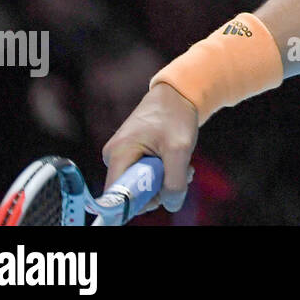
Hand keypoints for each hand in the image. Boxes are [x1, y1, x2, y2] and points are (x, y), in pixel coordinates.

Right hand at [102, 83, 198, 213]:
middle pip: (132, 191)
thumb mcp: (180, 149)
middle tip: (183, 175)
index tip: (162, 195)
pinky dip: (164, 173)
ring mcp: (122, 155)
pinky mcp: (132, 155)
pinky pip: (145, 175)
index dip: (140, 202)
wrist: (178, 94)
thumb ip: (175, 180)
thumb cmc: (176, 116)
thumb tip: (171, 204)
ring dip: (165, 180)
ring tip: (185, 165)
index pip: (118, 195)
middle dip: (159, 189)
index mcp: (118, 154)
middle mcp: (114, 156)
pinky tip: (178, 162)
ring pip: (142, 184)